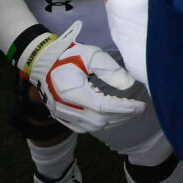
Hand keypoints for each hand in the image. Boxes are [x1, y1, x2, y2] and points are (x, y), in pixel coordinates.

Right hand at [16, 21, 144, 132]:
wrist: (41, 61)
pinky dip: (100, 125)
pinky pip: (83, 128)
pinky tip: (110, 117)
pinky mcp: (60, 116)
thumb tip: (129, 84)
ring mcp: (62, 114)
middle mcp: (66, 107)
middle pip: (100, 120)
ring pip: (93, 126)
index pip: (104, 106)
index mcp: (73, 91)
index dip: (125, 109)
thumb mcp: (91, 56)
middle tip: (138, 109)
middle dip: (123, 116)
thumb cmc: (68, 55)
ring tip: (128, 112)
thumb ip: (110, 70)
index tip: (142, 106)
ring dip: (113, 121)